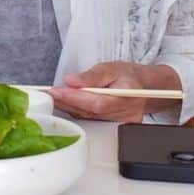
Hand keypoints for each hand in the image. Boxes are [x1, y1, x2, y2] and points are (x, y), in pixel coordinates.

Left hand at [48, 61, 179, 122]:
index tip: (55, 91)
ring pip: (87, 117)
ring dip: (68, 106)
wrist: (145, 87)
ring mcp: (118, 123)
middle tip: (48, 92)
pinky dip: (76, 110)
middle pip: (88, 112)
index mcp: (125, 97)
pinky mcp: (112, 127)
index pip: (95, 102)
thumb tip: (71, 81)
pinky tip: (65, 102)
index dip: (74, 98)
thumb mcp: (111, 68)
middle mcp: (122, 114)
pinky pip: (90, 120)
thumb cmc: (129, 76)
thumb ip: (92, 76)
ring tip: (54, 95)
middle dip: (66, 101)